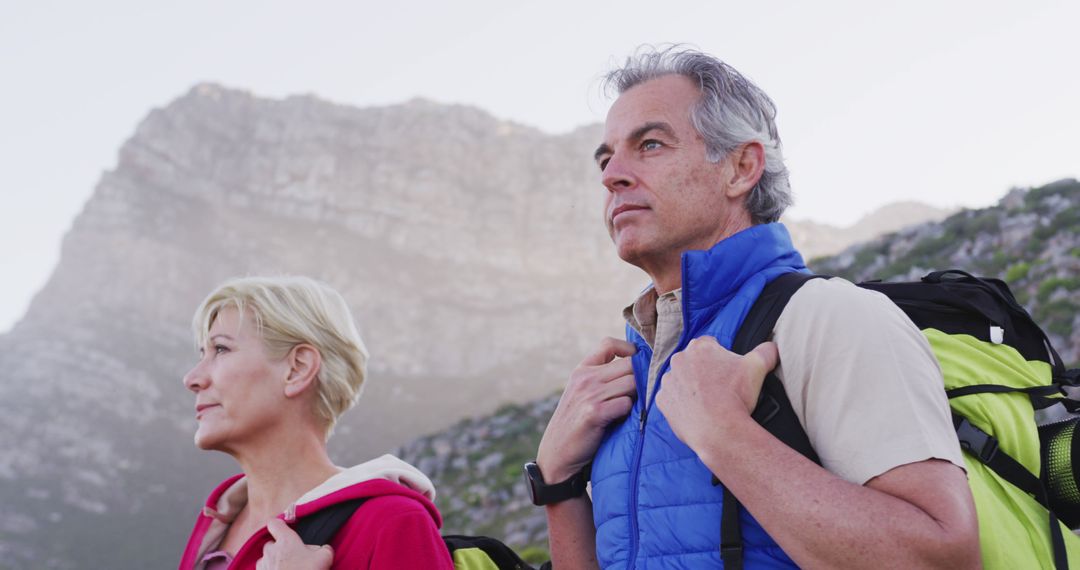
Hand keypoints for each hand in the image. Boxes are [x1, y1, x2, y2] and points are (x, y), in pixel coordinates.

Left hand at [256, 518, 333, 569]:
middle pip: (271, 544)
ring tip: (289, 569)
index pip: (274, 523)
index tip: (286, 529)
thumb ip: (324, 548)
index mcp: (285, 540)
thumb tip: (323, 549)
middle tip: (294, 558)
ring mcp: (263, 565)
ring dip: (275, 563)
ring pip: (267, 559)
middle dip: (280, 549)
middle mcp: (271, 551)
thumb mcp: (325, 557)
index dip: (279, 525)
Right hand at [537, 337, 636, 482]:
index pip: (609, 344)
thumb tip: (639, 368)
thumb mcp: (582, 393)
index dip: (629, 349)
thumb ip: (602, 378)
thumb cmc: (577, 425)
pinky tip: (623, 421)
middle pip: (629, 364)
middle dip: (641, 379)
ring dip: (637, 397)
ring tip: (631, 410)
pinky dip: (630, 413)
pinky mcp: (594, 412)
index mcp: (582, 370)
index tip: (638, 364)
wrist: (557, 454)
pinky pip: (627, 404)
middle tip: (641, 396)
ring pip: (632, 383)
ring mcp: (589, 394)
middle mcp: (585, 378)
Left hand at [656, 337, 776, 451]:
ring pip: (681, 379)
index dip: (721, 357)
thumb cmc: (737, 397)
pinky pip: (671, 398)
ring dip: (691, 386)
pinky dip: (681, 403)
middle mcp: (679, 360)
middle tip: (720, 388)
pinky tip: (695, 411)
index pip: (710, 344)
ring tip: (708, 402)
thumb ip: (766, 351)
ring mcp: (668, 381)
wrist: (718, 430)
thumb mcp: (758, 368)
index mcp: (700, 347)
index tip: (728, 372)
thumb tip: (774, 346)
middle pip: (693, 361)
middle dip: (704, 371)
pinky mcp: (662, 400)